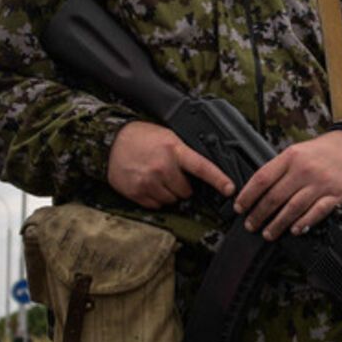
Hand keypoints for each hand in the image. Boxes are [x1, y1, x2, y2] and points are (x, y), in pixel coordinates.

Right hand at [108, 121, 235, 208]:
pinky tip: (148, 184)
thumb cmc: (142, 137)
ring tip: (157, 177)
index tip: (230, 189)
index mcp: (173, 149)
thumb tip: (202, 171)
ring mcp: (148, 181)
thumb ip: (183, 152)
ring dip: (168, 193)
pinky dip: (155, 198)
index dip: (218, 179)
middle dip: (182, 185)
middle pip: (186, 191)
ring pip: (172, 200)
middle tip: (171, 173)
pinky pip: (156, 205)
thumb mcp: (167, 136)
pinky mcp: (137, 192)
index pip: (201, 167)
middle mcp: (162, 167)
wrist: (112, 142)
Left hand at [233, 130, 341, 239]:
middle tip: (250, 225)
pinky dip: (304, 223)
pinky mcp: (336, 194)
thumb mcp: (298, 152)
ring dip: (278, 224)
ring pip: (293, 207)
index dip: (248, 195)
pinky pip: (317, 212)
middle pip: (275, 196)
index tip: (239, 207)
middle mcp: (304, 169)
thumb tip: (256, 191)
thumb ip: (280, 169)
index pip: (262, 178)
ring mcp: (321, 182)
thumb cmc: (322, 152)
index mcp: (291, 156)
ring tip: (268, 233)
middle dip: (259, 214)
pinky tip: (295, 231)